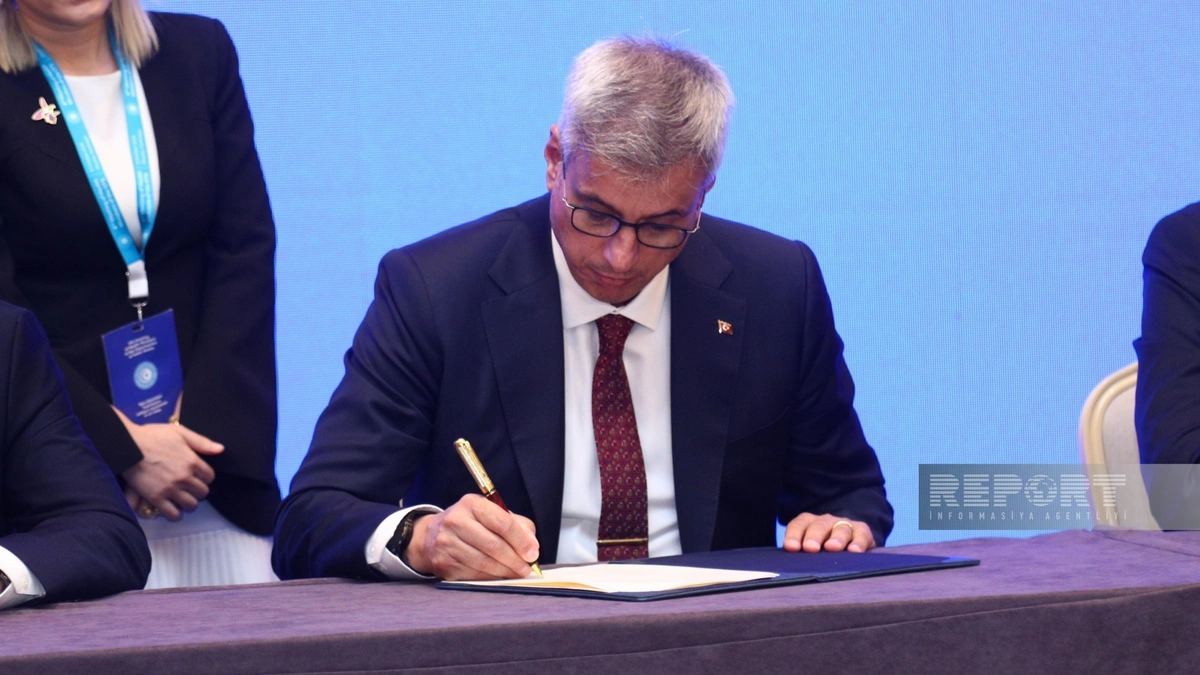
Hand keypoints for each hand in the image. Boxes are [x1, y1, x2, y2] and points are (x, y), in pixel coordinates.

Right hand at [114, 408, 223, 520]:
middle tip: (191, 488)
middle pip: (202, 492)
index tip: (199, 476)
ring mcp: (170, 489)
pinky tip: (173, 509)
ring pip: (191, 505)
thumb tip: (220, 449)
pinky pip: (172, 514)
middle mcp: (184, 477)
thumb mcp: (180, 432)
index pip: (210, 477)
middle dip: (198, 490)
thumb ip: (202, 442)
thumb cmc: (152, 436)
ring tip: (183, 498)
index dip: (205, 477)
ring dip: (189, 503)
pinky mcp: (156, 498)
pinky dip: (175, 514)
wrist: (126, 445)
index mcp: (192, 461)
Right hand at [404, 494, 539, 579]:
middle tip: (527, 568)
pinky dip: (491, 578)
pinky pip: (474, 574)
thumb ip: (516, 524)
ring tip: (517, 573)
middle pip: (493, 545)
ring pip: (484, 563)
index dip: (520, 540)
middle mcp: (456, 521)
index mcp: (472, 504)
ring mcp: (447, 543)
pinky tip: (500, 576)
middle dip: (515, 560)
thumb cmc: (470, 524)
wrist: (432, 536)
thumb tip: (532, 545)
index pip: (502, 522)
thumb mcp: (491, 513)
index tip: (533, 553)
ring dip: (505, 572)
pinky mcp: (444, 564)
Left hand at [782, 513, 874, 552]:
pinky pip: (861, 535)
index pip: (798, 525)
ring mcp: (844, 525)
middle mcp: (826, 522)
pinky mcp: (862, 531)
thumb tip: (792, 570)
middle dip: (814, 536)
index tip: (791, 548)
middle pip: (819, 526)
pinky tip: (854, 551)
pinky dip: (858, 542)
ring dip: (836, 538)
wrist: (850, 546)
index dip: (794, 535)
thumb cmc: (822, 554)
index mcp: (808, 523)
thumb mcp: (810, 553)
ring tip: (832, 548)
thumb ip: (801, 557)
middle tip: (810, 548)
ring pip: (841, 529)